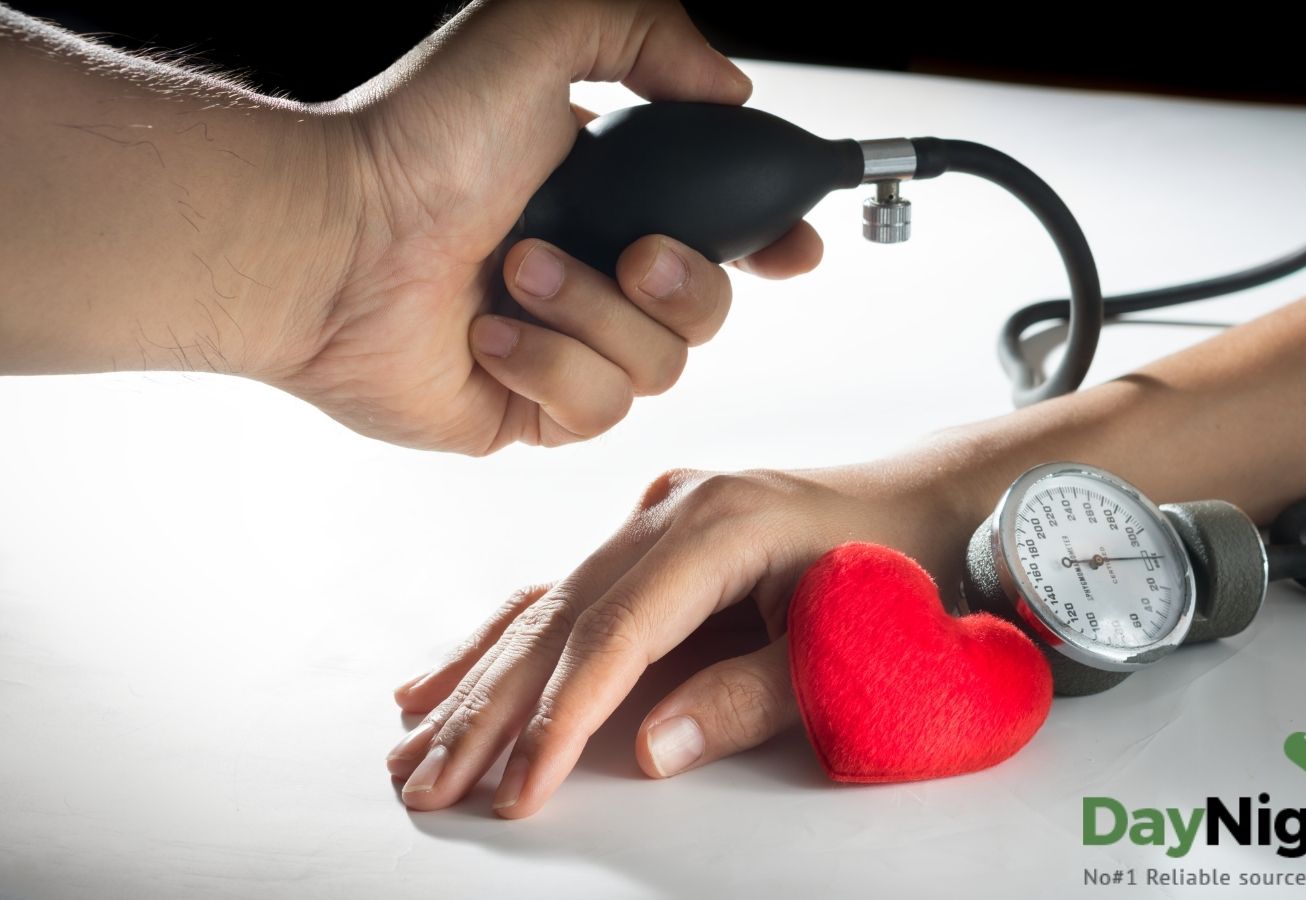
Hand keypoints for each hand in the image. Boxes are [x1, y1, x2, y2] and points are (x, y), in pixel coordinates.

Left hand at [264, 0, 822, 452]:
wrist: (329, 239)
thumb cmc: (415, 141)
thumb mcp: (538, 35)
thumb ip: (649, 30)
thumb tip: (732, 92)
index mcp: (605, 199)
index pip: (717, 232)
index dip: (768, 243)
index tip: (795, 246)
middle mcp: (590, 275)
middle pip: (708, 310)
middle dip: (683, 283)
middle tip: (632, 251)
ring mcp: (561, 348)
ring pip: (659, 367)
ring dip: (591, 313)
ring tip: (512, 271)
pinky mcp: (527, 410)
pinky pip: (597, 411)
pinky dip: (547, 363)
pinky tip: (486, 332)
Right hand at [385, 446, 987, 815]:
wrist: (933, 501)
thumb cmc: (906, 569)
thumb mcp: (850, 640)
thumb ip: (753, 694)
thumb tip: (649, 751)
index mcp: (718, 526)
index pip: (614, 636)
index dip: (560, 719)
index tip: (515, 791)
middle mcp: (669, 512)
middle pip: (559, 619)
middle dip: (488, 709)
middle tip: (423, 783)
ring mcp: (655, 519)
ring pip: (546, 605)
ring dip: (476, 679)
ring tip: (406, 742)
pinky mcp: (651, 541)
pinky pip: (564, 594)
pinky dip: (504, 641)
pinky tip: (444, 677)